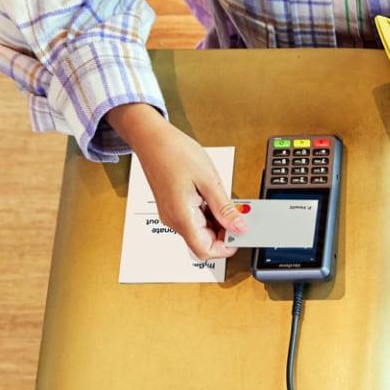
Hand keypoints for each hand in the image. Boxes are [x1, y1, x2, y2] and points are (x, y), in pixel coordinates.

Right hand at [107, 103, 242, 260]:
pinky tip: (211, 195)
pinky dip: (207, 213)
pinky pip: (193, 219)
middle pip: (203, 242)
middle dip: (224, 232)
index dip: (226, 248)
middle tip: (235, 212)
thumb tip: (239, 227)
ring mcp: (171, 214)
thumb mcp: (209, 179)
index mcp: (182, 217)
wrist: (150, 137)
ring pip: (200, 231)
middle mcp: (173, 220)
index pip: (205, 251)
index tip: (239, 233)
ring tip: (221, 198)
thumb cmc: (174, 152)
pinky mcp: (172, 207)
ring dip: (216, 220)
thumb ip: (224, 208)